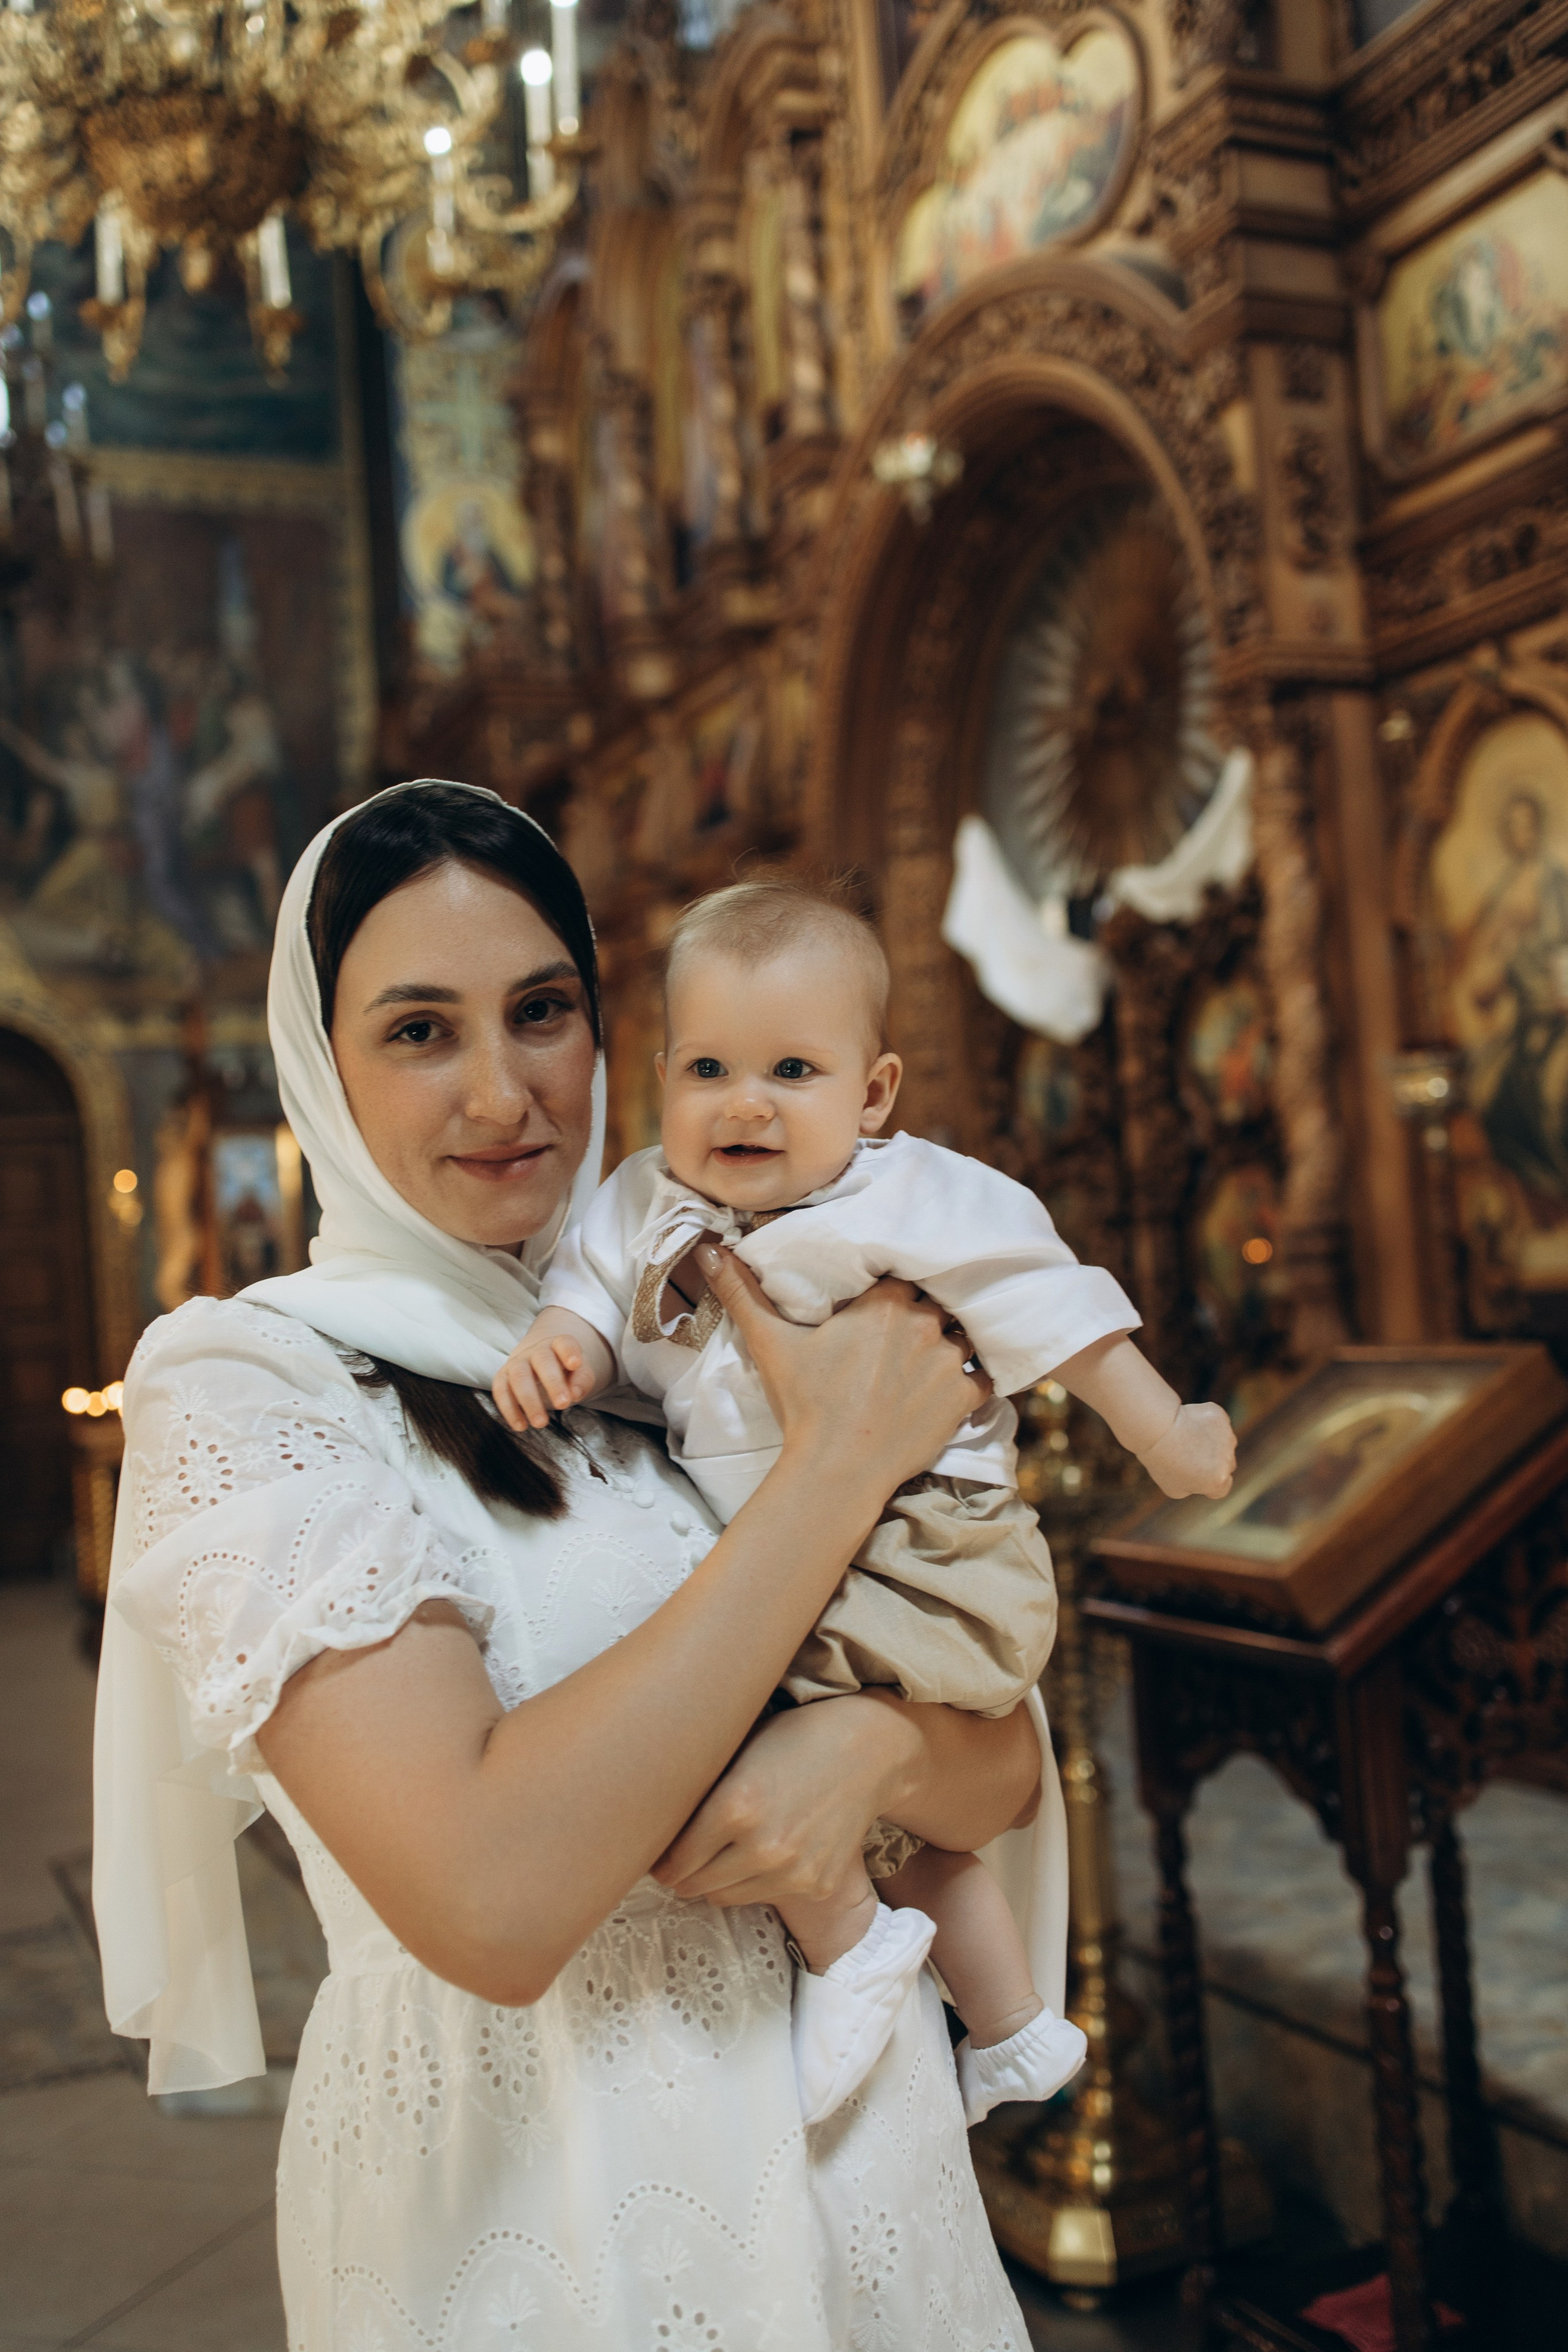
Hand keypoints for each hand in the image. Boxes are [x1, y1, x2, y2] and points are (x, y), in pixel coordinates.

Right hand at [493, 1311, 610, 1431]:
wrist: (539, 1366)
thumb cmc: (564, 1371)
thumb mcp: (579, 1373)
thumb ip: (582, 1380)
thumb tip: (574, 1394)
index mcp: (558, 1345)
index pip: (564, 1343)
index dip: (569, 1352)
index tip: (576, 1364)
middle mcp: (536, 1351)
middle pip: (543, 1361)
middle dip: (553, 1383)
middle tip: (563, 1405)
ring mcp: (517, 1363)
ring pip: (519, 1377)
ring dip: (529, 1401)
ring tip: (541, 1423)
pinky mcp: (502, 1377)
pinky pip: (501, 1391)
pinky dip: (509, 1409)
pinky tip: (521, 1426)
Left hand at [651, 1694, 909, 1910]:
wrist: (868, 1748)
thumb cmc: (793, 1737)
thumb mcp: (735, 1751)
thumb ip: (697, 1791)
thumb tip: (651, 1821)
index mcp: (734, 1808)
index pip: (671, 1863)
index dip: (658, 1858)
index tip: (657, 1849)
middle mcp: (762, 1847)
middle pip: (692, 1887)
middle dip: (682, 1871)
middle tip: (684, 1851)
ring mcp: (792, 1872)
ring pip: (723, 1897)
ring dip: (715, 1879)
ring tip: (723, 1848)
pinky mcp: (815, 1885)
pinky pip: (762, 1896)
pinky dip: (754, 1880)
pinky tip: (764, 1848)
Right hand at [697, 1245, 989, 1510]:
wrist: (837, 1470)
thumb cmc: (805, 1405)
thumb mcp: (770, 1344)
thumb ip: (742, 1293)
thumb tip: (709, 1251)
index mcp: (883, 1301)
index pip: (906, 1270)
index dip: (901, 1280)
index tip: (892, 1291)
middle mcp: (923, 1323)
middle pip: (938, 1300)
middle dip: (927, 1309)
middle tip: (910, 1327)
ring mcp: (948, 1359)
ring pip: (964, 1334)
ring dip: (952, 1341)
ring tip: (934, 1355)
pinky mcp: (964, 1397)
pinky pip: (986, 1375)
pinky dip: (976, 1377)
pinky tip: (962, 1382)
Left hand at [1139, 1401, 1235, 1499]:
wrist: (1157, 1429)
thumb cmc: (1162, 1461)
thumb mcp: (1174, 1488)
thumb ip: (1194, 1488)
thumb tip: (1200, 1481)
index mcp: (1218, 1480)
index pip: (1223, 1487)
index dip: (1211, 1483)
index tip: (1197, 1476)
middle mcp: (1227, 1460)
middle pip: (1226, 1464)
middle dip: (1213, 1463)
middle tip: (1188, 1456)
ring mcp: (1226, 1436)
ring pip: (1225, 1442)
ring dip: (1212, 1443)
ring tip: (1187, 1439)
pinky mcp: (1220, 1416)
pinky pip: (1217, 1423)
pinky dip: (1207, 1423)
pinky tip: (1189, 1424)